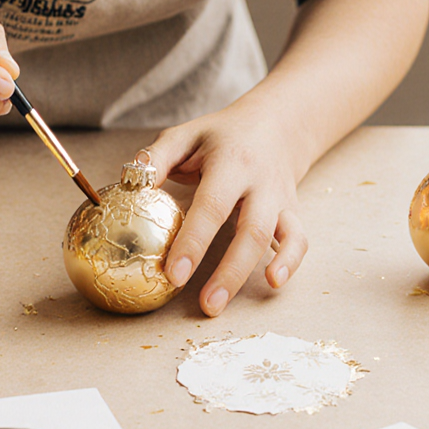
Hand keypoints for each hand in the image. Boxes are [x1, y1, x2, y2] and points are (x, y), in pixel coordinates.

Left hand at [145, 107, 308, 316]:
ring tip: (221, 305)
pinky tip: (273, 283)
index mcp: (232, 162)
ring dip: (248, 275)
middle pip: (251, 231)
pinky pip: (299, 240)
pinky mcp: (292, 211)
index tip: (174, 274)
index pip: (212, 206)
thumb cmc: (221, 136)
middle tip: (204, 304)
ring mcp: (280, 199)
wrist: (275, 124)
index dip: (194, 241)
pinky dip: (291, 263)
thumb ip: (157, 157)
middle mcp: (261, 182)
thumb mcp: (187, 134)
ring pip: (275, 240)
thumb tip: (130, 183)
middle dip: (228, 271)